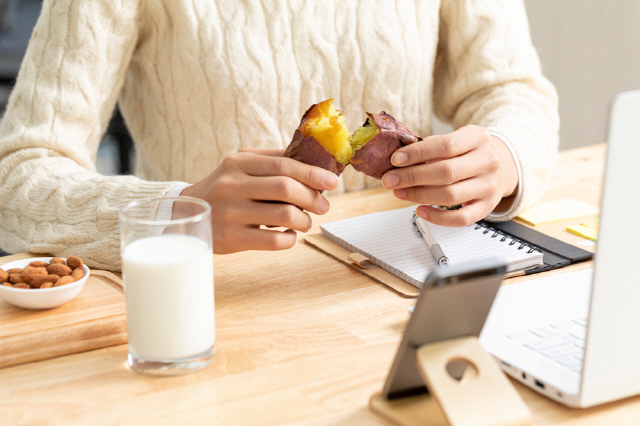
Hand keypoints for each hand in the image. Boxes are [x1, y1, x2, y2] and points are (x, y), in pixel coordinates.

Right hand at [181, 148, 338, 253]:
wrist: (184, 213)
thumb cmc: (224, 188)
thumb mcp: (241, 166)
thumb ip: (273, 161)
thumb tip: (316, 164)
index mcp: (239, 162)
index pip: (284, 164)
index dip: (313, 173)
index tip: (332, 181)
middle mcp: (232, 185)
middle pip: (286, 188)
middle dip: (312, 198)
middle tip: (323, 206)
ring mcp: (230, 212)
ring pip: (283, 215)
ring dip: (304, 220)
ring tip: (305, 222)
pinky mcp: (231, 239)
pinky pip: (273, 241)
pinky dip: (289, 240)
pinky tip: (289, 236)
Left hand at [381, 125, 517, 226]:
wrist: (501, 166)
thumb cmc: (468, 153)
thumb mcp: (455, 139)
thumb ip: (430, 147)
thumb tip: (398, 160)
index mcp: (477, 138)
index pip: (445, 145)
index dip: (418, 153)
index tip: (395, 160)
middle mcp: (488, 161)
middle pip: (446, 172)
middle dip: (412, 177)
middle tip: (390, 180)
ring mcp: (489, 185)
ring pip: (450, 195)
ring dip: (419, 195)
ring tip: (400, 193)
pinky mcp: (487, 206)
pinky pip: (461, 218)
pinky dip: (438, 217)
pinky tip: (420, 210)